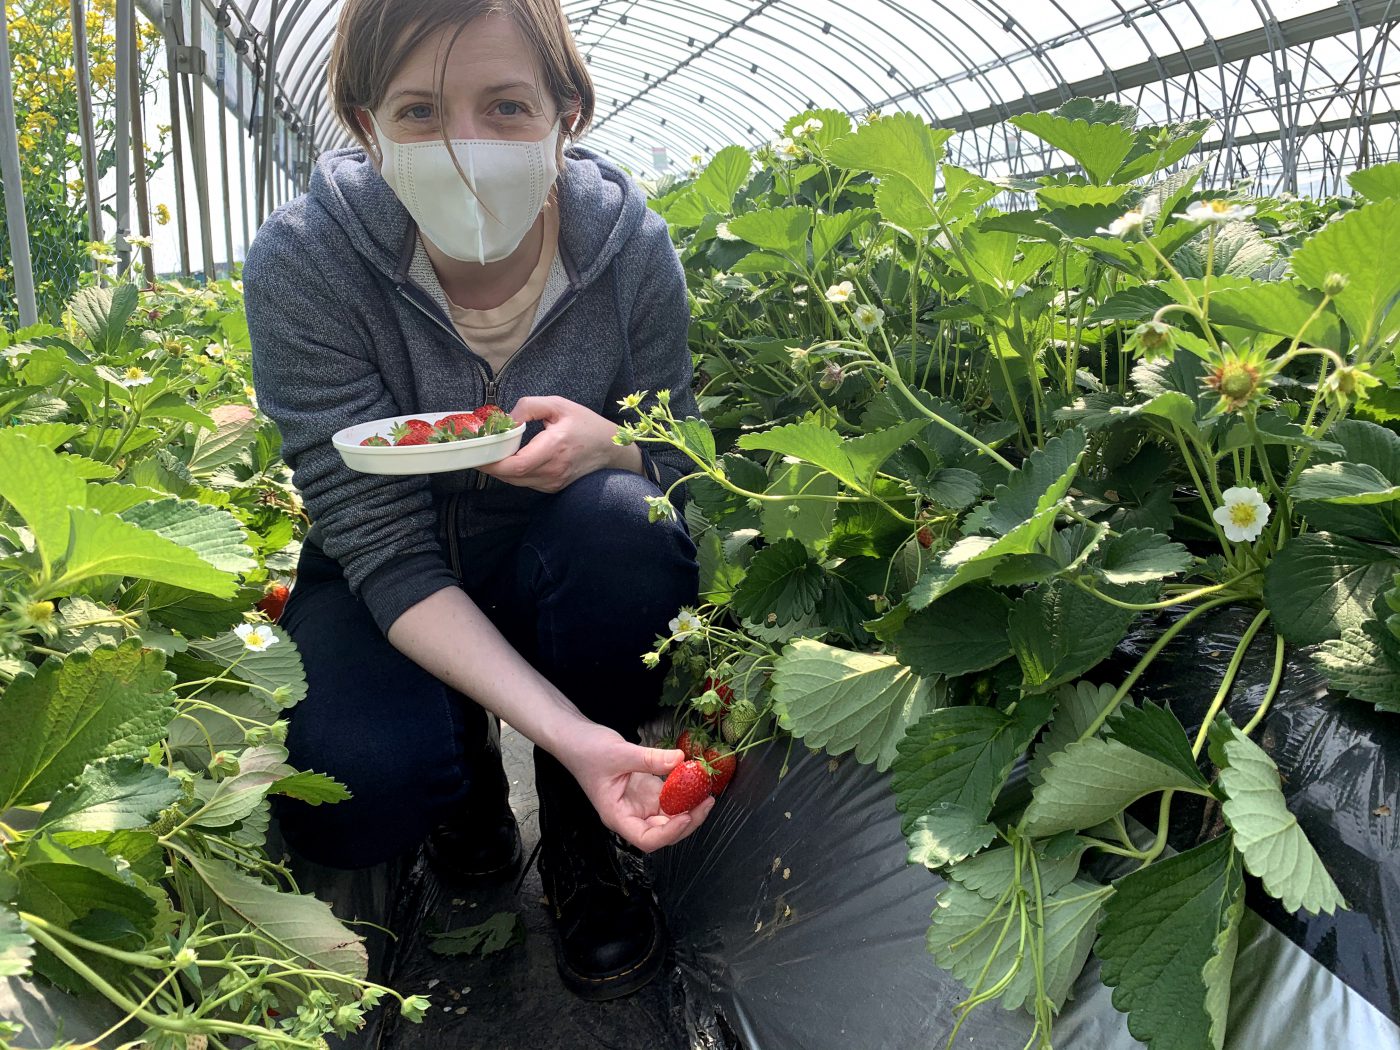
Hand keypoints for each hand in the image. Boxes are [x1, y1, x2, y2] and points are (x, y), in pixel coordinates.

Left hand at [476, 395, 633, 492]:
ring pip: (515, 481)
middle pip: (511, 476)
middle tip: (475, 450)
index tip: (477, 452)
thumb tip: (506, 420)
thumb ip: (529, 407)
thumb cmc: (585, 424)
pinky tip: (507, 459)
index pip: (518, 464)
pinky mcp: (553, 487)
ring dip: (499, 469)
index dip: (494, 462)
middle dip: (490, 464)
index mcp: (555, 447)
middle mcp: (554, 469)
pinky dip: (512, 472)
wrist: (610, 449)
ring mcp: (553, 482)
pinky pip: (525, 482)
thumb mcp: (558, 404)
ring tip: (488, 452)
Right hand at [554, 721, 714, 851]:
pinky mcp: (646, 791)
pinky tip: (695, 783)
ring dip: (689, 809)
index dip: (668, 834)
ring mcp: (639, 804)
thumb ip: (650, 759)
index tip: (685, 816)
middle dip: (687, 821)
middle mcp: (630, 815)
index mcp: (617, 815)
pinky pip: (669, 799)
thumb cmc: (586, 750)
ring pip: (669, 818)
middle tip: (705, 802)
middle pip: (662, 832)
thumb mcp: (619, 753)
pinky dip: (683, 794)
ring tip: (706, 794)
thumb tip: (680, 760)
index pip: (646, 839)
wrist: (576, 738)